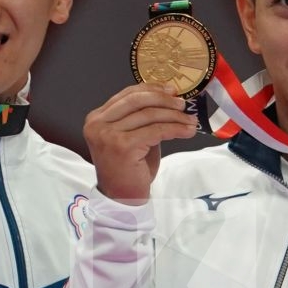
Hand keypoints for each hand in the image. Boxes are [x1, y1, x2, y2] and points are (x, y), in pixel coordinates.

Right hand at [83, 83, 196, 203]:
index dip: (152, 89)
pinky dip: (176, 129)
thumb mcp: (131, 137)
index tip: (171, 90)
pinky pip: (156, 130)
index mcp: (97, 118)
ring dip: (175, 117)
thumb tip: (169, 99)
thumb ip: (141, 118)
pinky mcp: (123, 145)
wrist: (122, 198)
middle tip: (183, 104)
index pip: (127, 95)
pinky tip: (187, 131)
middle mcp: (98, 124)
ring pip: (149, 115)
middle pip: (138, 101)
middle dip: (164, 100)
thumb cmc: (129, 169)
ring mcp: (108, 134)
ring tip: (190, 121)